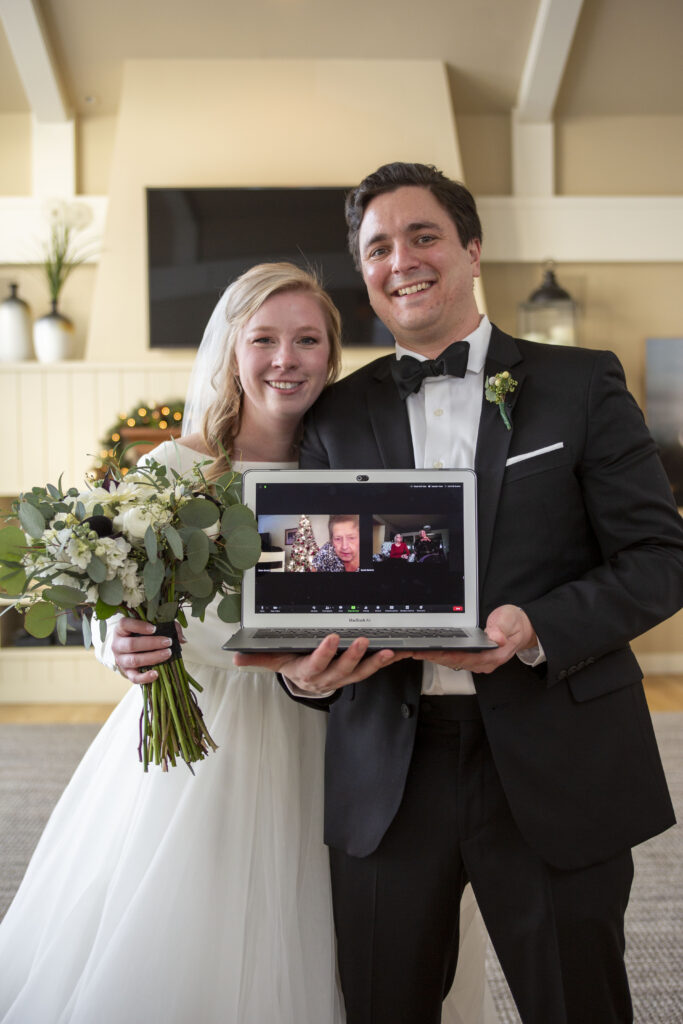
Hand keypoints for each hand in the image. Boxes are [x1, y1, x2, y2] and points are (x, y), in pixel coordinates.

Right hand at [111, 617, 184, 684]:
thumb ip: (168, 628)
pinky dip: (145, 677)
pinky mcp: (126, 672)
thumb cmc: (142, 635)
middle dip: (152, 643)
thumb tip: (182, 639)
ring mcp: (120, 659)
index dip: (139, 626)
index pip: (125, 624)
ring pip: (134, 660)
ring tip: (168, 654)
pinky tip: (156, 673)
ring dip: (152, 657)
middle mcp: (117, 644)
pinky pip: (134, 677)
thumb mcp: (153, 626)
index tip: (155, 628)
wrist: (130, 650)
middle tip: (168, 642)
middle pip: (131, 644)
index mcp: (121, 629)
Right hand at [233, 633, 409, 694]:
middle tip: (361, 640)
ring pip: (358, 673)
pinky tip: (392, 653)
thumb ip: (257, 659)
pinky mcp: (353, 675)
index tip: (332, 637)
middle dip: (352, 656)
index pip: (315, 664)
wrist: (304, 683)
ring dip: (372, 663)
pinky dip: (380, 663)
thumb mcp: (274, 661)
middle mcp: (326, 679)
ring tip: (384, 651)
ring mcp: (342, 678)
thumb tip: (235, 658)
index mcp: (306, 673)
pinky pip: (368, 671)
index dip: (324, 653)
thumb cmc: (291, 664)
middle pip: (341, 669)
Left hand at [411, 604, 537, 674]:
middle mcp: (485, 662)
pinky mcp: (476, 659)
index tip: (431, 652)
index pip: (465, 657)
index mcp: (493, 654)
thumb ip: (501, 629)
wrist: (523, 628)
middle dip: (435, 657)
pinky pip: (457, 660)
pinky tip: (432, 652)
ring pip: (454, 663)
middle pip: (456, 662)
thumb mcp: (509, 620)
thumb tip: (496, 637)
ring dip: (436, 658)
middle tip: (416, 651)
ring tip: (418, 652)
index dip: (447, 655)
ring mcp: (480, 662)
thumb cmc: (515, 623)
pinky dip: (443, 656)